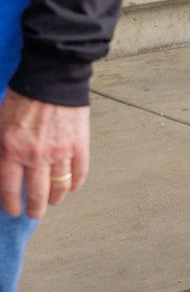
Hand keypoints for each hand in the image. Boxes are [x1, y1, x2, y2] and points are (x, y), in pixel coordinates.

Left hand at [0, 89, 89, 217]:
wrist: (52, 79)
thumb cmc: (22, 98)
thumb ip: (0, 149)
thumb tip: (3, 169)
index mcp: (11, 151)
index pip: (9, 189)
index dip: (12, 204)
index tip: (14, 211)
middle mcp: (35, 156)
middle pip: (36, 193)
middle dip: (35, 208)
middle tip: (35, 213)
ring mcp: (60, 151)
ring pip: (59, 186)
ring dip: (56, 198)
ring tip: (54, 201)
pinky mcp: (79, 144)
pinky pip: (79, 172)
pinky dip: (76, 182)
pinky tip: (72, 187)